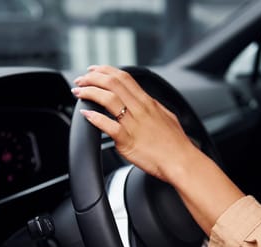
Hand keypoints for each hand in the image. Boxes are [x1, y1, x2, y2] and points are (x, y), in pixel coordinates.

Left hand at [71, 65, 199, 182]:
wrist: (182, 163)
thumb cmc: (176, 145)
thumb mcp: (167, 118)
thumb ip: (153, 108)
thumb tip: (146, 103)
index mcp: (148, 102)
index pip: (124, 78)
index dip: (106, 71)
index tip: (94, 70)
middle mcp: (140, 109)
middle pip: (113, 83)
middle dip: (92, 78)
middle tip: (80, 80)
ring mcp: (133, 124)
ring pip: (108, 99)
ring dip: (90, 92)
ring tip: (78, 93)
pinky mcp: (128, 140)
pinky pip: (108, 125)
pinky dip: (94, 118)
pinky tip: (86, 115)